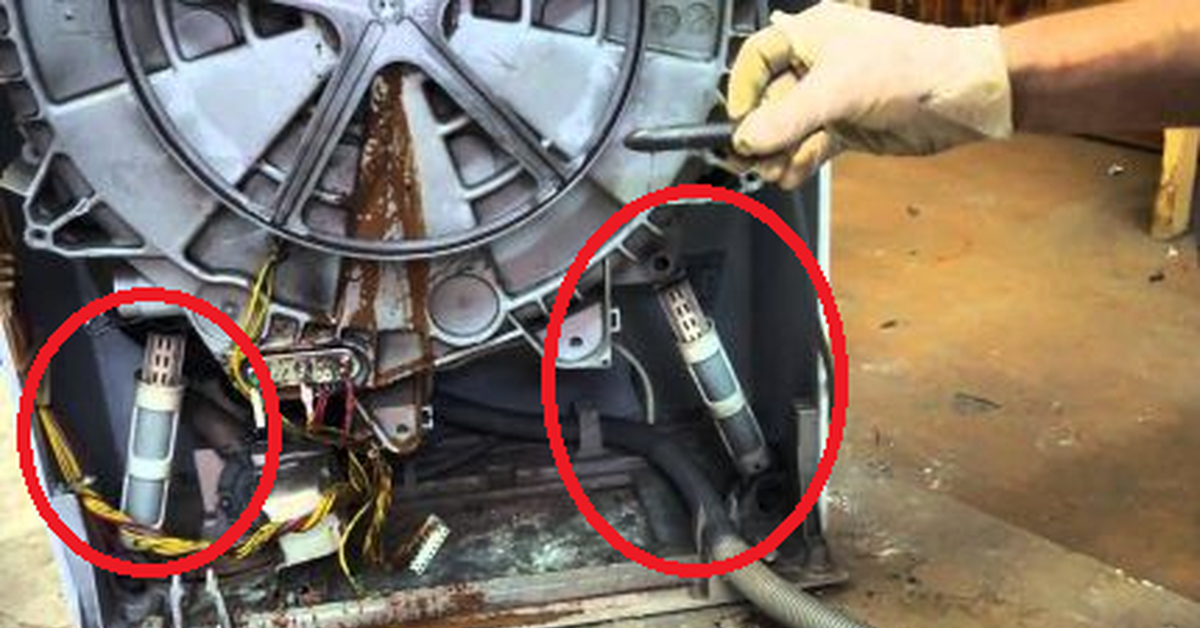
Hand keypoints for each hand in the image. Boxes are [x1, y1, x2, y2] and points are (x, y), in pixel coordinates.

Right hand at [727, 2, 1012, 188]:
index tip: (736, 121)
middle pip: (769, 100)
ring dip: (778, 153)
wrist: (963, 98)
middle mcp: (818, 64)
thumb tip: (746, 137)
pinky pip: (811, 147)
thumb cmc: (911, 69)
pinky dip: (799, 162)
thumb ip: (788, 117)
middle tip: (750, 158)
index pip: (757, 58)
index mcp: (811, 35)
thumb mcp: (839, 89)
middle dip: (760, 132)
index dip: (742, 89)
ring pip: (789, 129)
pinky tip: (791, 176)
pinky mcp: (846, 127)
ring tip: (773, 171)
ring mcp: (832, 98)